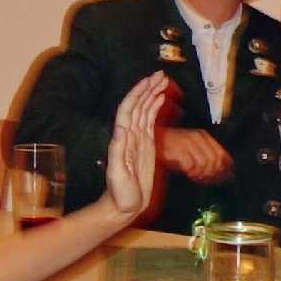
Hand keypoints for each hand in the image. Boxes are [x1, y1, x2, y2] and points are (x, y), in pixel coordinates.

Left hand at [102, 74, 163, 215]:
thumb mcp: (117, 174)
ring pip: (144, 110)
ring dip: (152, 94)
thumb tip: (122, 128)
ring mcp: (137, 138)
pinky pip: (149, 121)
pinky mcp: (145, 145)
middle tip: (161, 75)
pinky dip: (154, 108)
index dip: (138, 93)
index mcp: (122, 138)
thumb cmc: (120, 193)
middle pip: (138, 105)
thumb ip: (118, 152)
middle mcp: (129, 134)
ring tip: (162, 81)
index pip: (130, 109)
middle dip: (148, 88)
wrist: (124, 205)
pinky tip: (159, 100)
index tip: (150, 80)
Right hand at [157, 128, 230, 182]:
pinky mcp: (179, 150)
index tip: (222, 178)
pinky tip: (187, 172)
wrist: (153, 142)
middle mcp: (198, 137)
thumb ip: (207, 156)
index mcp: (204, 136)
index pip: (222, 154)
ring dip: (200, 173)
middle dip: (211, 173)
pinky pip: (192, 166)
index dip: (224, 168)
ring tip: (193, 174)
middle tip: (202, 177)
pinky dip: (190, 172)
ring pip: (205, 164)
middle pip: (215, 161)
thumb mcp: (192, 148)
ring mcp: (188, 143)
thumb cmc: (173, 148)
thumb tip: (222, 171)